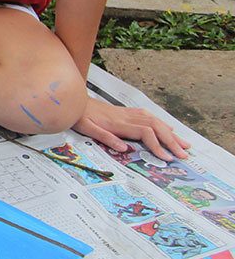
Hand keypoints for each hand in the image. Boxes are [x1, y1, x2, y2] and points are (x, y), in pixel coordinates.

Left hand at [71, 98, 190, 161]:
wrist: (74, 101)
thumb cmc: (78, 116)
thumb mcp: (87, 129)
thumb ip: (105, 137)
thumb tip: (124, 148)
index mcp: (118, 123)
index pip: (145, 133)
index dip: (158, 145)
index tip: (167, 158)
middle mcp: (126, 116)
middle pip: (156, 127)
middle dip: (172, 141)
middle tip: (184, 154)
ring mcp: (127, 113)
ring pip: (155, 120)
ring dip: (171, 132)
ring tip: (184, 144)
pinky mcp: (125, 112)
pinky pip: (148, 116)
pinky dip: (161, 123)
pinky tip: (168, 128)